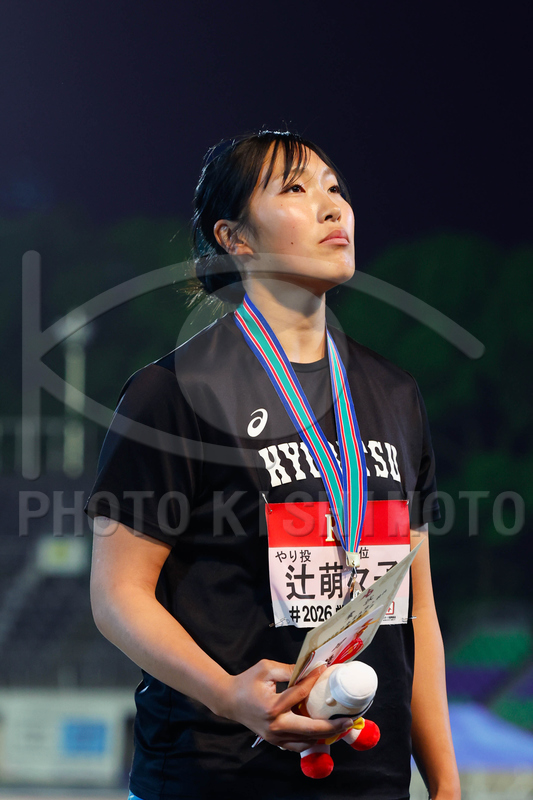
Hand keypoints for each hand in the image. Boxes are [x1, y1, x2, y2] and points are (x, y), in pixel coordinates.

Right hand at [221, 659, 353, 752]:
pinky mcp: (275, 741)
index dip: (314, 680)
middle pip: (310, 729)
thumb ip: (289, 670)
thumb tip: (311, 669)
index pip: (300, 693)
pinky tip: (323, 734)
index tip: (326, 669)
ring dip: (325, 735)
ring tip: (340, 727)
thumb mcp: (266, 668)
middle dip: (332, 726)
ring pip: (306, 740)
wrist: (229, 700)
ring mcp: (275, 737)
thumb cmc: (247, 682)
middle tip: (349, 719)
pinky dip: (311, 741)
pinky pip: (297, 745)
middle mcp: (275, 725)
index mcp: (272, 706)